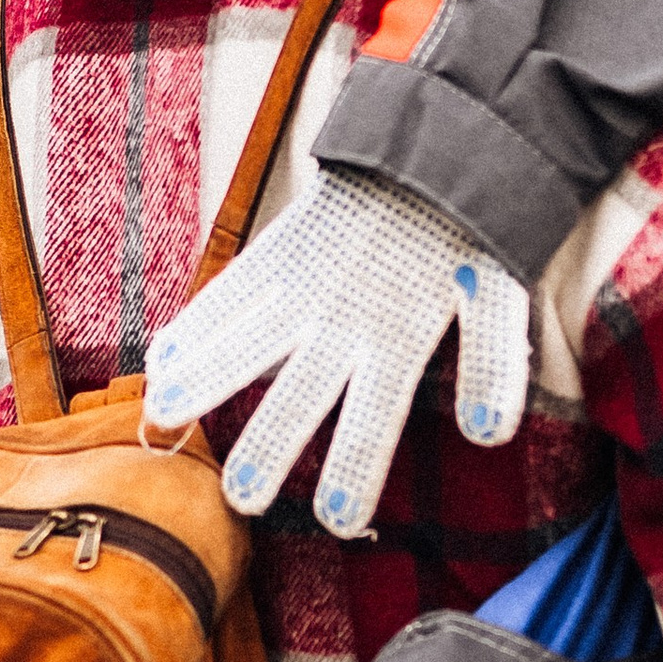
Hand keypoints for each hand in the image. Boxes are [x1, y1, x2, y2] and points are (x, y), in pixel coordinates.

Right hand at [144, 165, 531, 532]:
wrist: (437, 140)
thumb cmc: (471, 229)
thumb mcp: (500, 294)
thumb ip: (494, 364)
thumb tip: (488, 436)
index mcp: (402, 334)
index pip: (377, 416)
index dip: (356, 469)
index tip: (336, 521)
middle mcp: (347, 315)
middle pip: (301, 393)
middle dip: (270, 447)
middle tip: (241, 498)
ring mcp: (308, 280)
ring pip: (248, 338)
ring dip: (205, 379)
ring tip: (165, 417)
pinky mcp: (283, 247)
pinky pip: (232, 292)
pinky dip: (197, 323)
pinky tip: (162, 354)